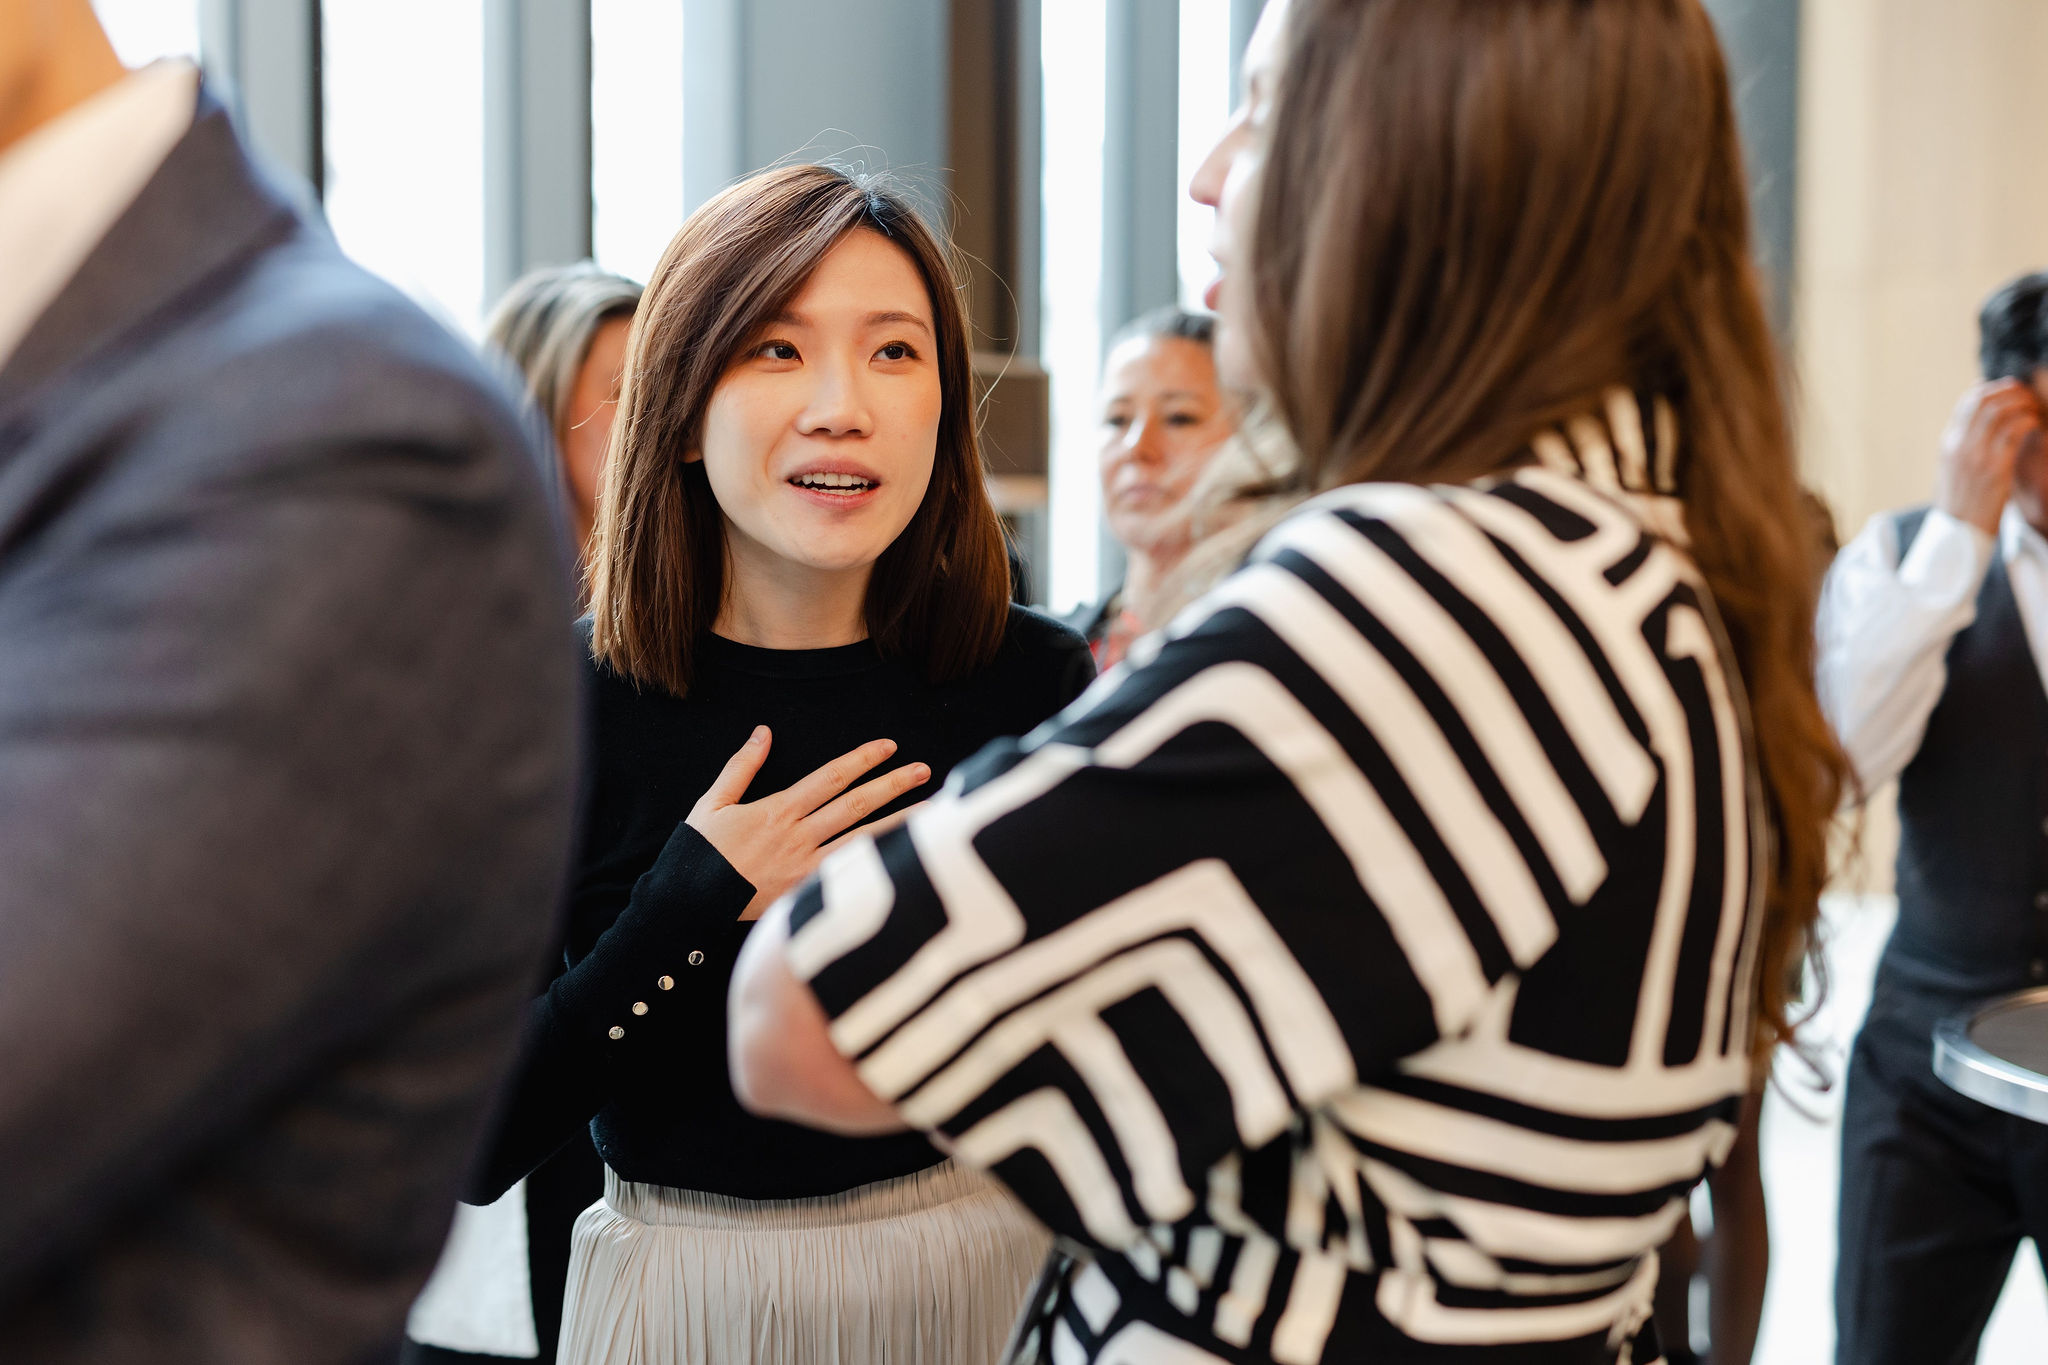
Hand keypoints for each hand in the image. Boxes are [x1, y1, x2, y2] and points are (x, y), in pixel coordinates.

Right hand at [686, 727, 930, 919]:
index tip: (890, 746)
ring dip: (899, 825)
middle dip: (893, 785)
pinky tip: (904, 859)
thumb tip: (763, 732)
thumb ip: (741, 766)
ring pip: (861, 842)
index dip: (862, 759)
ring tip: (932, 812)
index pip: (831, 778)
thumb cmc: (698, 852)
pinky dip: (876, 866)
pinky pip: (847, 878)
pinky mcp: (804, 895)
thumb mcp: (713, 802)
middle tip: (925, 770)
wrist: (685, 903)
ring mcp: (804, 868)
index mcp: (778, 810)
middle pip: (856, 806)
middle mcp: (798, 836)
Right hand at [1935, 379, 2043, 535]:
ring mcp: (1976, 456)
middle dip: (2010, 391)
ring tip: (2035, 411)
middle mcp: (1959, 446)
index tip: (2009, 391)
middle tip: (2028, 397)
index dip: (1992, 389)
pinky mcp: (1995, 469)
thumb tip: (1975, 430)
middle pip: (1985, 401)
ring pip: (2001, 411)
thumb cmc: (1960, 504)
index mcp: (1948, 444)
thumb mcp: (1951, 472)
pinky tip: (2036, 427)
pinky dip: (2029, 422)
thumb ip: (1962, 448)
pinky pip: (2015, 431)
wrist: (1957, 534)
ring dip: (2023, 404)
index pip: (1967, 403)